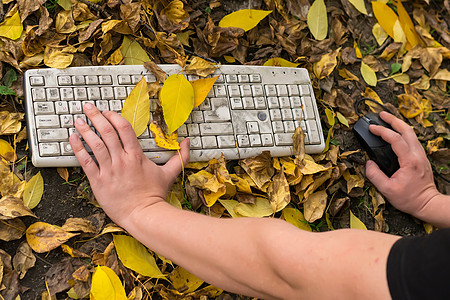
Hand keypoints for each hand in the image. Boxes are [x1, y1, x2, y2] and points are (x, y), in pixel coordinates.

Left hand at [69, 103, 189, 226]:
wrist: (144, 215)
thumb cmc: (155, 195)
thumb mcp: (170, 173)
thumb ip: (181, 156)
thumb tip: (188, 142)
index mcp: (136, 156)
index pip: (124, 129)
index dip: (114, 117)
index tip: (108, 112)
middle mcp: (121, 160)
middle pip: (106, 132)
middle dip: (96, 116)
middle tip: (88, 107)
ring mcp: (109, 170)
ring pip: (94, 144)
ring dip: (85, 130)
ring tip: (78, 120)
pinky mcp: (98, 181)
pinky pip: (86, 162)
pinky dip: (78, 148)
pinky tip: (73, 138)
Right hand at [365, 111, 439, 217]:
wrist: (427, 204)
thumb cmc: (409, 199)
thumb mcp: (387, 190)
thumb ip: (375, 175)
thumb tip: (368, 163)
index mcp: (409, 161)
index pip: (395, 139)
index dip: (382, 131)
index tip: (371, 128)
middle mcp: (417, 155)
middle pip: (407, 130)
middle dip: (393, 119)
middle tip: (381, 114)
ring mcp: (421, 155)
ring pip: (411, 133)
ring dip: (399, 124)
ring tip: (388, 119)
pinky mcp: (421, 158)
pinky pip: (413, 140)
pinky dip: (403, 132)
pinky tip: (397, 132)